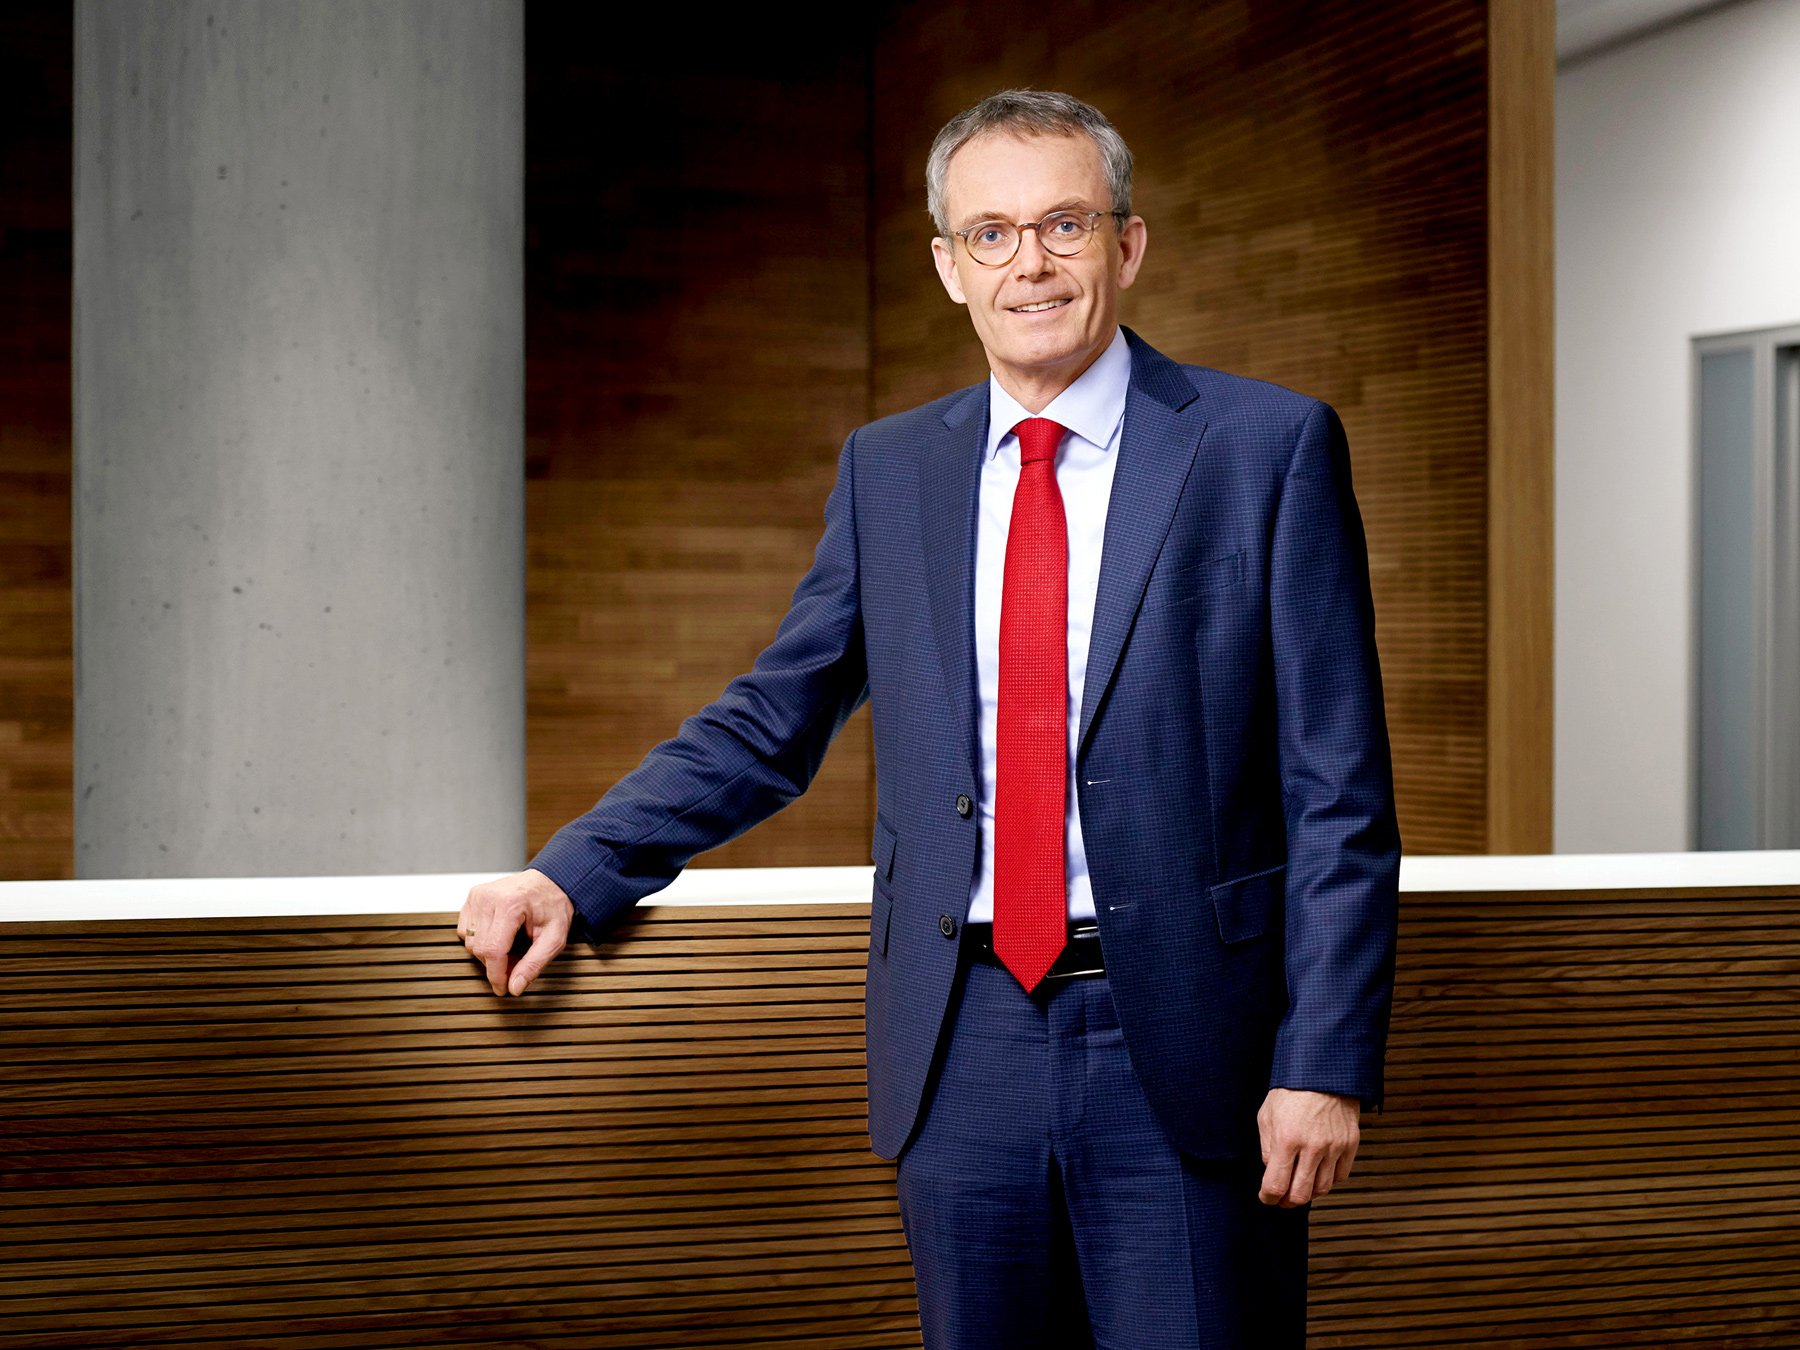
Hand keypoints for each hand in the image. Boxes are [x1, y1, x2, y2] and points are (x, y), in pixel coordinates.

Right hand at [458, 868, 573, 996]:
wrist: (551, 881)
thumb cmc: (554, 905)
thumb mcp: (554, 938)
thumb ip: (534, 964)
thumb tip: (515, 987)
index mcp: (510, 905)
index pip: (493, 950)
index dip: (496, 976)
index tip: (503, 989)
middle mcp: (489, 898)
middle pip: (480, 948)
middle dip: (496, 965)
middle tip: (515, 965)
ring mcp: (478, 895)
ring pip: (470, 941)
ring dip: (488, 953)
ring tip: (510, 948)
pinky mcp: (473, 897)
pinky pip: (465, 930)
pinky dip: (480, 939)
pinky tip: (498, 936)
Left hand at [1256, 1087, 1359, 1206]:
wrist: (1323, 1071)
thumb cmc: (1292, 1089)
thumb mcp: (1266, 1114)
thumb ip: (1266, 1146)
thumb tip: (1271, 1169)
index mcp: (1286, 1139)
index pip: (1276, 1184)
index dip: (1268, 1197)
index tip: (1266, 1197)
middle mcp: (1312, 1147)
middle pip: (1300, 1194)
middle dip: (1287, 1201)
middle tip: (1282, 1199)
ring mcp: (1334, 1147)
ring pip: (1323, 1189)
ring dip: (1309, 1192)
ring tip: (1300, 1186)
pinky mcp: (1350, 1144)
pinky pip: (1341, 1176)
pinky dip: (1329, 1180)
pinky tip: (1319, 1173)